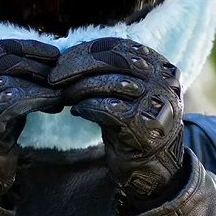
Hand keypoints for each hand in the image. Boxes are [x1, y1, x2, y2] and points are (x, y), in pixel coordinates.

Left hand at [50, 38, 185, 209]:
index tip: (61, 61)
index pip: (118, 46)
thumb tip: (69, 54)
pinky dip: (87, 107)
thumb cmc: (131, 127)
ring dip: (79, 88)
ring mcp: (157, 102)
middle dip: (76, 66)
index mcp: (159, 66)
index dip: (85, 51)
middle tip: (53, 77)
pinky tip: (78, 111)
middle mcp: (163, 80)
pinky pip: (108, 108)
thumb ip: (108, 71)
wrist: (152, 169)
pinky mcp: (146, 124)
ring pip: (110, 83)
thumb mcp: (125, 92)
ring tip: (64, 96)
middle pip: (113, 60)